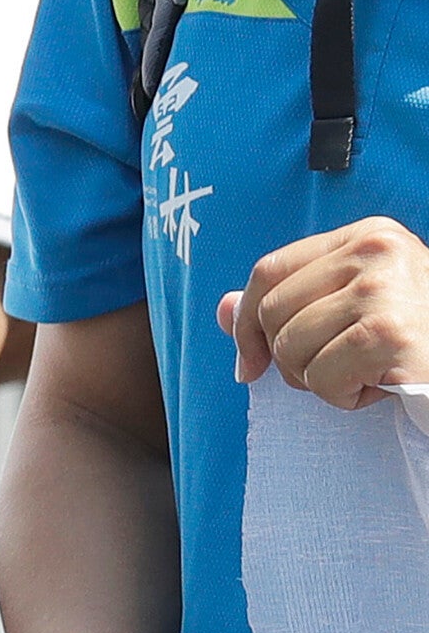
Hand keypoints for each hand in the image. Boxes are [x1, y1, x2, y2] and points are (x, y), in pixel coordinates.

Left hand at [224, 216, 428, 405]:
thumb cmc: (416, 340)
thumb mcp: (355, 307)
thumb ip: (292, 301)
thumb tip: (222, 308)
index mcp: (366, 236)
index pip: (269, 271)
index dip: (247, 321)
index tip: (250, 360)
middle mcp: (376, 252)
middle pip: (273, 312)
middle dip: (289, 357)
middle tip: (333, 368)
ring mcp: (384, 291)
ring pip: (291, 348)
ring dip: (319, 380)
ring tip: (363, 374)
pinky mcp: (390, 335)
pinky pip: (323, 378)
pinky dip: (343, 396)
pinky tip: (380, 386)